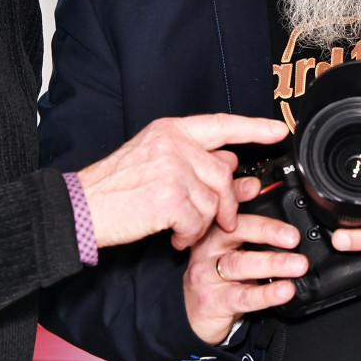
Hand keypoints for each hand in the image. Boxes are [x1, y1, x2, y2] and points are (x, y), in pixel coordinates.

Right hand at [77, 113, 288, 250]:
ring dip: (201, 223)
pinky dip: (188, 236)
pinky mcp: (170, 197)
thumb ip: (189, 155)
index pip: (221, 124)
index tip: (278, 131)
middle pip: (223, 173)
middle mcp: (173, 143)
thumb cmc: (114, 187)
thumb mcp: (151, 157)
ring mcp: (172, 168)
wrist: (82, 208)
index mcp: (170, 129)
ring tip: (180, 228)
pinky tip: (172, 236)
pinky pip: (198, 222)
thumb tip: (226, 162)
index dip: (253, 128)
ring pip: (213, 201)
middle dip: (224, 203)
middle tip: (213, 220)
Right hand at [183, 176, 308, 343]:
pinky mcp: (214, 301)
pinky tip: (284, 290)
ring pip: (239, 264)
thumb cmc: (217, 274)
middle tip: (293, 236)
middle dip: (266, 230)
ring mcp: (208, 274)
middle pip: (234, 231)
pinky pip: (241, 297)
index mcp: (214, 229)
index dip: (238, 193)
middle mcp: (208, 247)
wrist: (197, 314)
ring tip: (298, 265)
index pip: (226, 206)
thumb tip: (267, 196)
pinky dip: (265, 293)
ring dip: (272, 263)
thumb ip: (248, 225)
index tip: (256, 187)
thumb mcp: (229, 247)